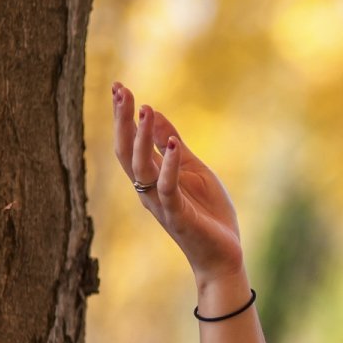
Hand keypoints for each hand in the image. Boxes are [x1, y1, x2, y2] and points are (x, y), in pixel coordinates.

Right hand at [112, 81, 244, 281]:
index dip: (123, 117)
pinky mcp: (178, 215)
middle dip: (122, 121)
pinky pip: (168, 188)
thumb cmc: (207, 213)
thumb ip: (173, 146)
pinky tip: (174, 144)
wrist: (222, 255)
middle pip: (126, 152)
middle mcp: (148, 190)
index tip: (119, 87)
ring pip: (141, 168)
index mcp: (151, 178)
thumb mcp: (193, 170)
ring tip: (145, 110)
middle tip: (121, 91)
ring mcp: (161, 203)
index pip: (129, 143)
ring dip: (142, 138)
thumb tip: (154, 114)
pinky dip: (169, 165)